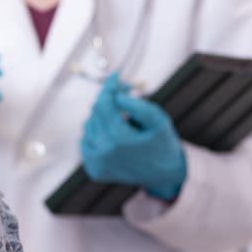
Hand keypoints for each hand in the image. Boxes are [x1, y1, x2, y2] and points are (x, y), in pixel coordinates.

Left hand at [81, 74, 187, 199]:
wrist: (164, 175)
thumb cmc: (163, 143)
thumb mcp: (159, 120)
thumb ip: (139, 106)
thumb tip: (116, 96)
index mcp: (119, 139)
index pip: (103, 104)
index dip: (108, 88)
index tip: (115, 76)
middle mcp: (103, 152)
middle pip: (95, 114)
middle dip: (108, 100)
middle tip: (125, 93)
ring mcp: (96, 163)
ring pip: (89, 127)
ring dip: (103, 118)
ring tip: (123, 119)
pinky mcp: (94, 170)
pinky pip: (87, 142)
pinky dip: (97, 134)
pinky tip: (113, 134)